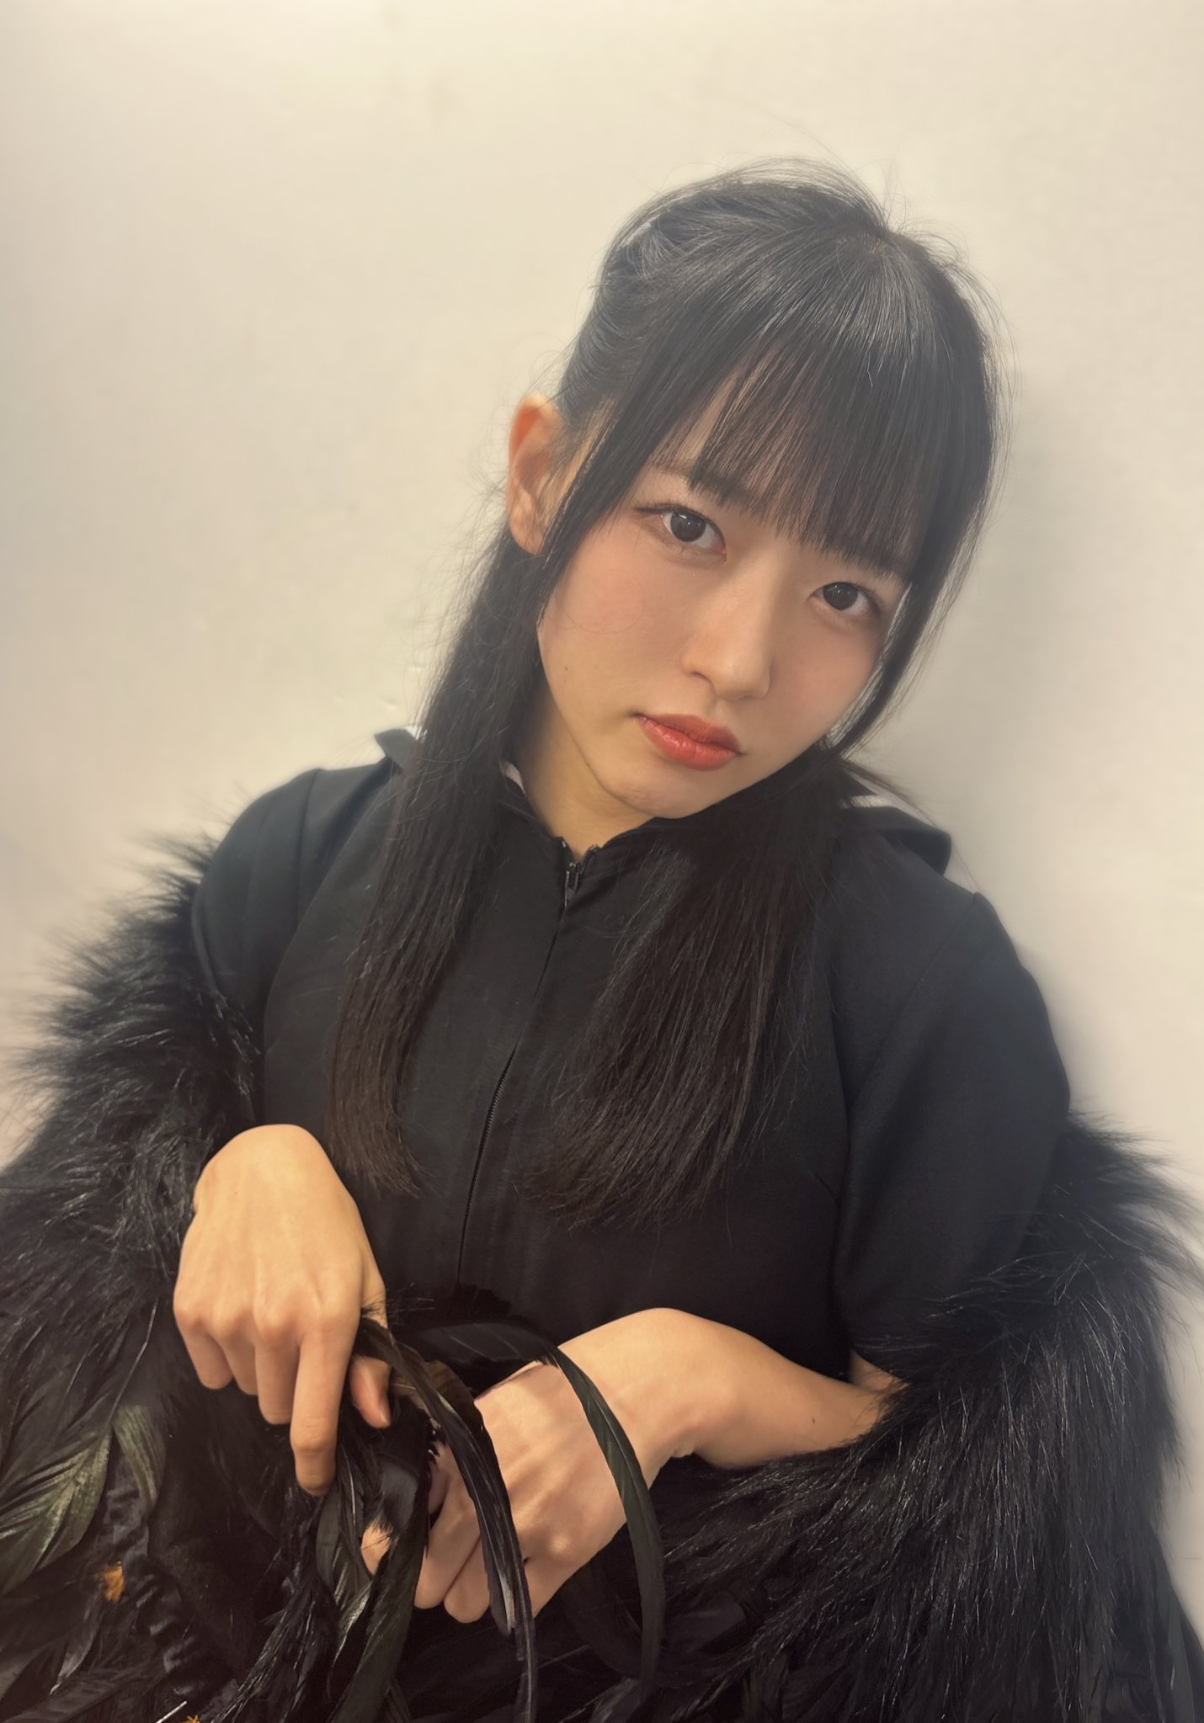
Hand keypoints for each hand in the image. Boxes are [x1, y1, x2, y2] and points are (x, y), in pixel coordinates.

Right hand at [173, 1124, 392, 1493]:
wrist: (262, 1171)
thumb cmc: (326, 1225)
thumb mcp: (365, 1281)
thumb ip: (372, 1354)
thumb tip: (375, 1417)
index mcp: (327, 1321)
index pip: (312, 1423)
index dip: (314, 1465)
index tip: (316, 1484)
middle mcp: (275, 1326)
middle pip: (277, 1410)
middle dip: (292, 1388)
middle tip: (299, 1339)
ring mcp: (227, 1318)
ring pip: (245, 1389)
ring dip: (260, 1367)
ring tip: (269, 1311)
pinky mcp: (190, 1310)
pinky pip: (210, 1370)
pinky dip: (225, 1353)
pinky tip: (239, 1306)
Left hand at [373, 1309, 701, 1619]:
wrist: (629, 1394)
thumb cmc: (556, 1395)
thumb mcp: (487, 1410)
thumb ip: (448, 1456)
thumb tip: (410, 1501)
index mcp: (455, 1456)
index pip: (399, 1525)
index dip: (392, 1547)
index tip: (398, 1553)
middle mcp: (480, 1495)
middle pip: (429, 1580)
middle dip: (435, 1578)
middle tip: (453, 1563)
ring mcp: (524, 1527)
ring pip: (466, 1605)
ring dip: (472, 1594)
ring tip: (491, 1566)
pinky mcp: (565, 1550)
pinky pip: (520, 1606)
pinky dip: (516, 1599)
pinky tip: (527, 1569)